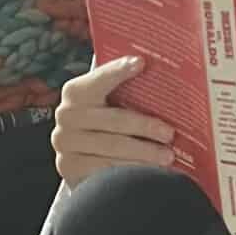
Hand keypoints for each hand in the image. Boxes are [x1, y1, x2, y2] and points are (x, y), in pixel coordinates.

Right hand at [52, 55, 177, 190]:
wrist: (80, 159)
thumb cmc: (101, 124)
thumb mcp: (105, 103)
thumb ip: (121, 90)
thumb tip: (153, 73)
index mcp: (75, 93)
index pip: (99, 80)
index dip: (118, 71)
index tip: (141, 64)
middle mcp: (66, 116)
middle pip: (114, 120)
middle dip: (145, 127)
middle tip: (169, 134)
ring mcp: (66, 144)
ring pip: (113, 148)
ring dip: (145, 153)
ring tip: (167, 156)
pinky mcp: (71, 168)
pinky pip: (108, 168)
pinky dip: (132, 169)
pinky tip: (150, 170)